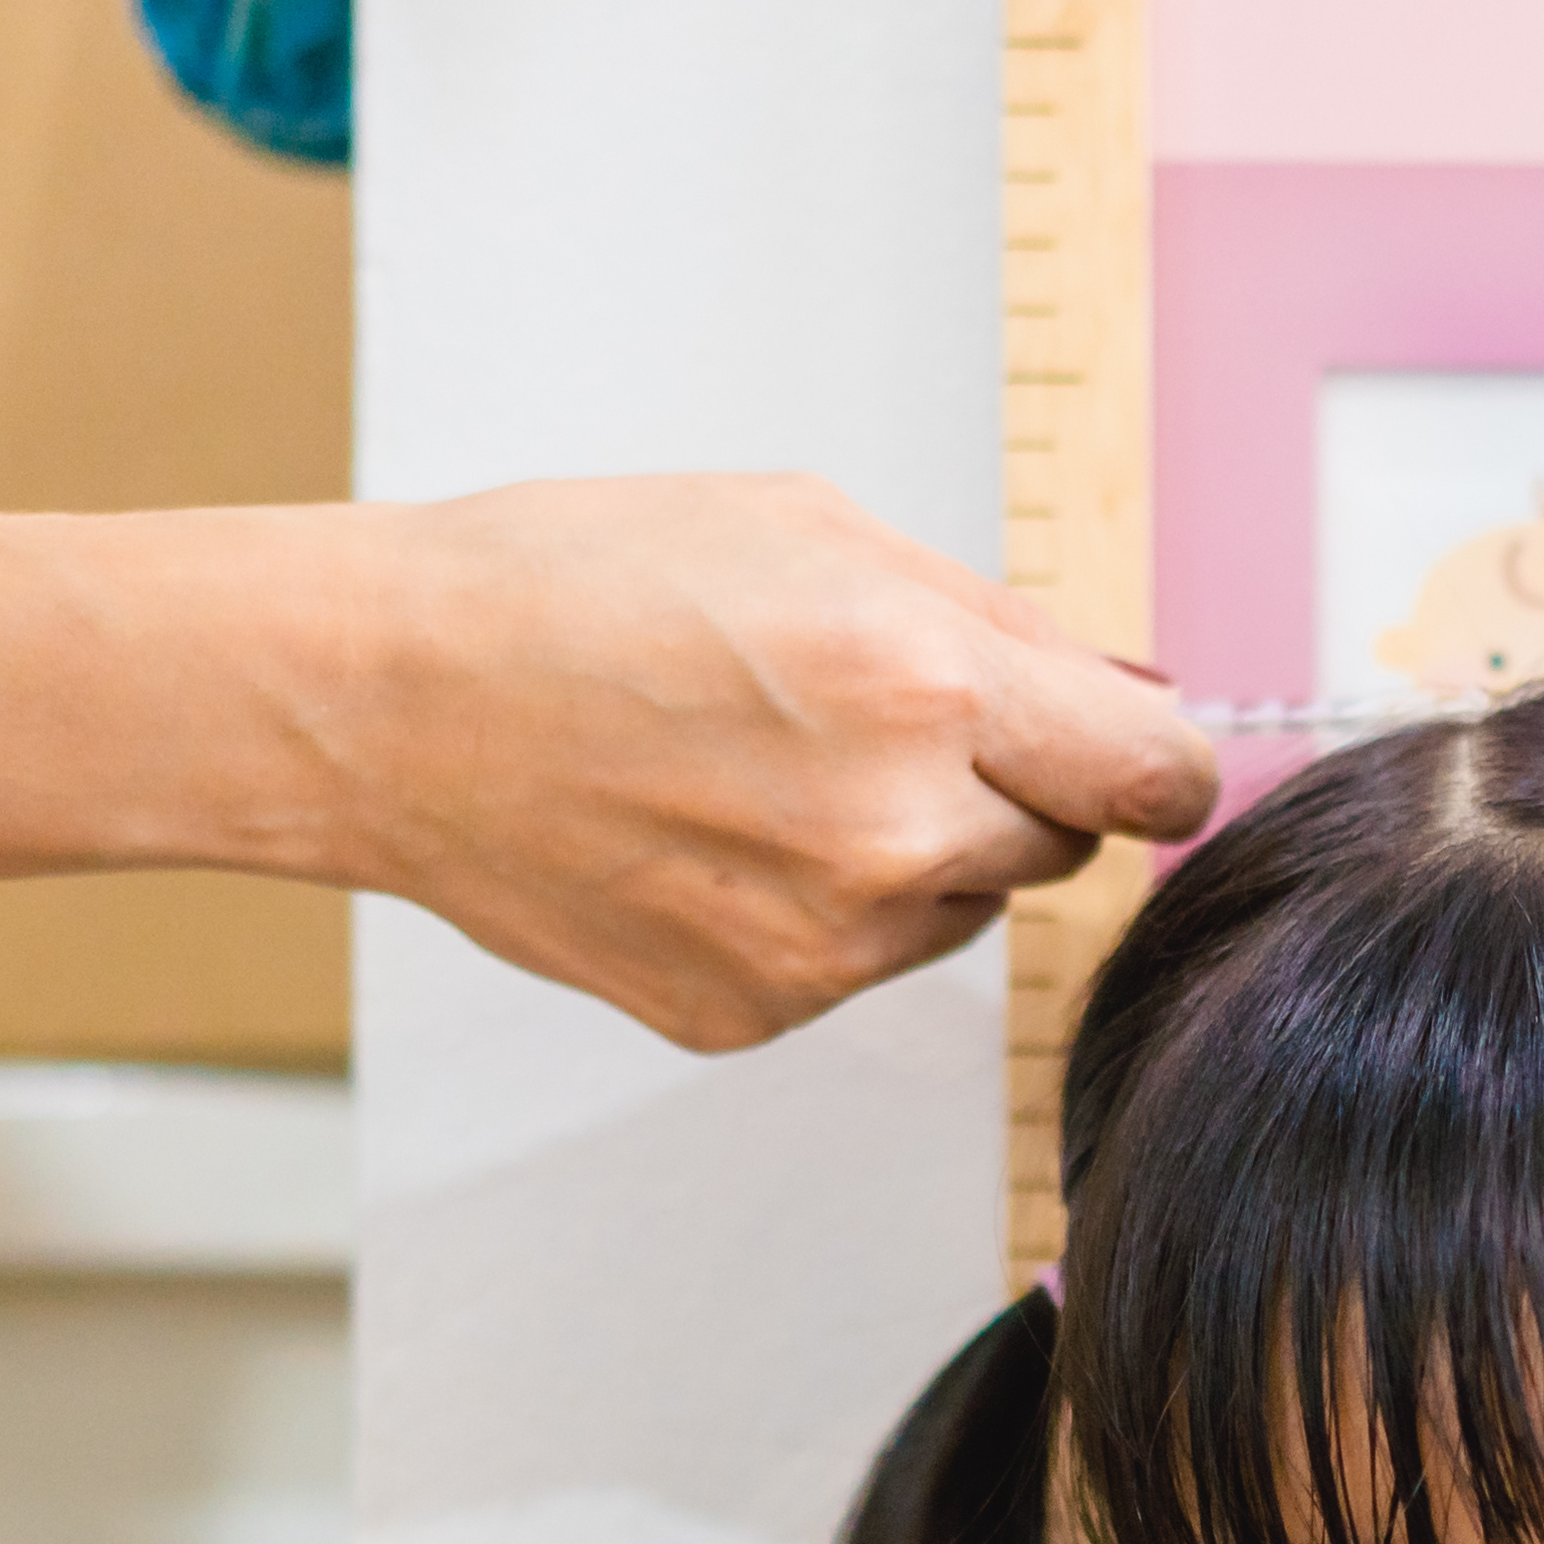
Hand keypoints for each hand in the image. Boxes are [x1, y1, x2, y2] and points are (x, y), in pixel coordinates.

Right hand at [315, 472, 1216, 1052]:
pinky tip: (706, 834)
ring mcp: (821, 948)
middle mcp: (890, 836)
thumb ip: (1003, 624)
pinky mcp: (754, 1014)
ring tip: (760, 769)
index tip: (1122, 754)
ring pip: (954, 910)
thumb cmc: (577, 586)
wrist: (389, 701)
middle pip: (1059, 849)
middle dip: (1004, 786)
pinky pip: (852, 966)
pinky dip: (813, 911)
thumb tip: (1137, 697)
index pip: (1155, 782)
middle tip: (866, 720)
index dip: (1150, 764)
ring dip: (907, 850)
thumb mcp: (816, 529)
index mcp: (924, 686)